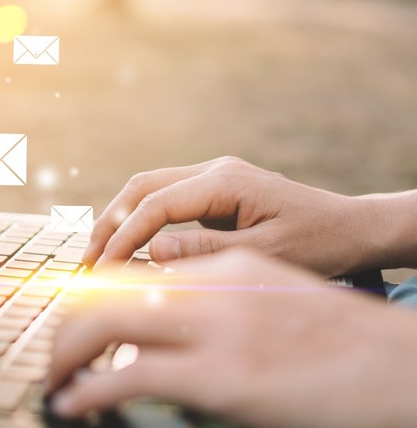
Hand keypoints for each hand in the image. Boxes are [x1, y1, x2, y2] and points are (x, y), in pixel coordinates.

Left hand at [47, 249, 416, 426]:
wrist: (401, 367)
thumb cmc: (337, 343)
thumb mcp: (270, 304)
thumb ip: (215, 303)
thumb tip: (163, 330)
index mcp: (225, 266)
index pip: (134, 269)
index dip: (91, 297)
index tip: (72, 322)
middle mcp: (213, 286)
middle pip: (107, 289)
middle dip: (65, 323)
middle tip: (51, 355)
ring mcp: (216, 328)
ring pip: (105, 322)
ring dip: (65, 351)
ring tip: (53, 378)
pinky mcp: (223, 377)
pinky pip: (129, 375)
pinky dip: (87, 389)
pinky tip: (72, 402)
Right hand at [84, 156, 383, 276]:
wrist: (349, 228)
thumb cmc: (317, 243)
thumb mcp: (265, 253)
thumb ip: (206, 251)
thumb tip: (151, 251)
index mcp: (225, 181)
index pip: (156, 204)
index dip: (124, 236)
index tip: (103, 268)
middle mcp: (213, 170)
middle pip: (142, 187)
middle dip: (110, 223)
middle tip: (87, 262)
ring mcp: (212, 176)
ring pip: (147, 189)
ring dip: (119, 220)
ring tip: (99, 256)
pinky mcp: (212, 190)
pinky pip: (163, 198)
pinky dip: (139, 220)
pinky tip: (128, 246)